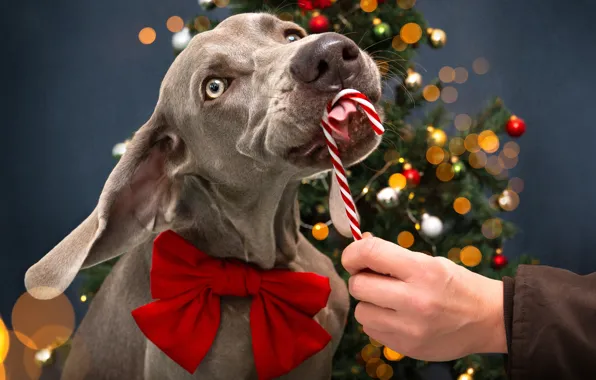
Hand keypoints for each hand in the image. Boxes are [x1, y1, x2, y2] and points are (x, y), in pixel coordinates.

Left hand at [341, 233, 506, 360]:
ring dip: (369, 304)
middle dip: (361, 280)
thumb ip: (394, 258)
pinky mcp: (407, 347)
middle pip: (358, 286)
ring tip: (389, 301)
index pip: (370, 253)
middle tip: (374, 280)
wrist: (488, 320)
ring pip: (361, 311)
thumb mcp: (430, 262)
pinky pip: (372, 331)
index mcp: (422, 270)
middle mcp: (414, 299)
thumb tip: (359, 250)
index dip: (353, 253)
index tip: (352, 258)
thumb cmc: (456, 285)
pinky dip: (378, 322)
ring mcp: (410, 327)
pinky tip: (397, 317)